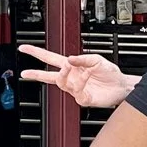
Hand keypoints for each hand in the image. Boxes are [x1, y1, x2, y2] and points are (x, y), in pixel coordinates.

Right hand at [20, 44, 138, 107]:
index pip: (50, 58)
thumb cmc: (109, 73)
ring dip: (65, 74)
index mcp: (71, 66)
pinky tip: (87, 77)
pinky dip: (81, 82)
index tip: (25, 49)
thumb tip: (69, 59)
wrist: (121, 85)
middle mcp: (71, 77)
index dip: (36, 53)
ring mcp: (76, 88)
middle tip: (25, 73)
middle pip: (48, 76)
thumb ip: (82, 58)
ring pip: (61, 83)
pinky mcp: (83, 98)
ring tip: (72, 68)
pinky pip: (76, 91)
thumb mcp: (97, 59)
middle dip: (36, 74)